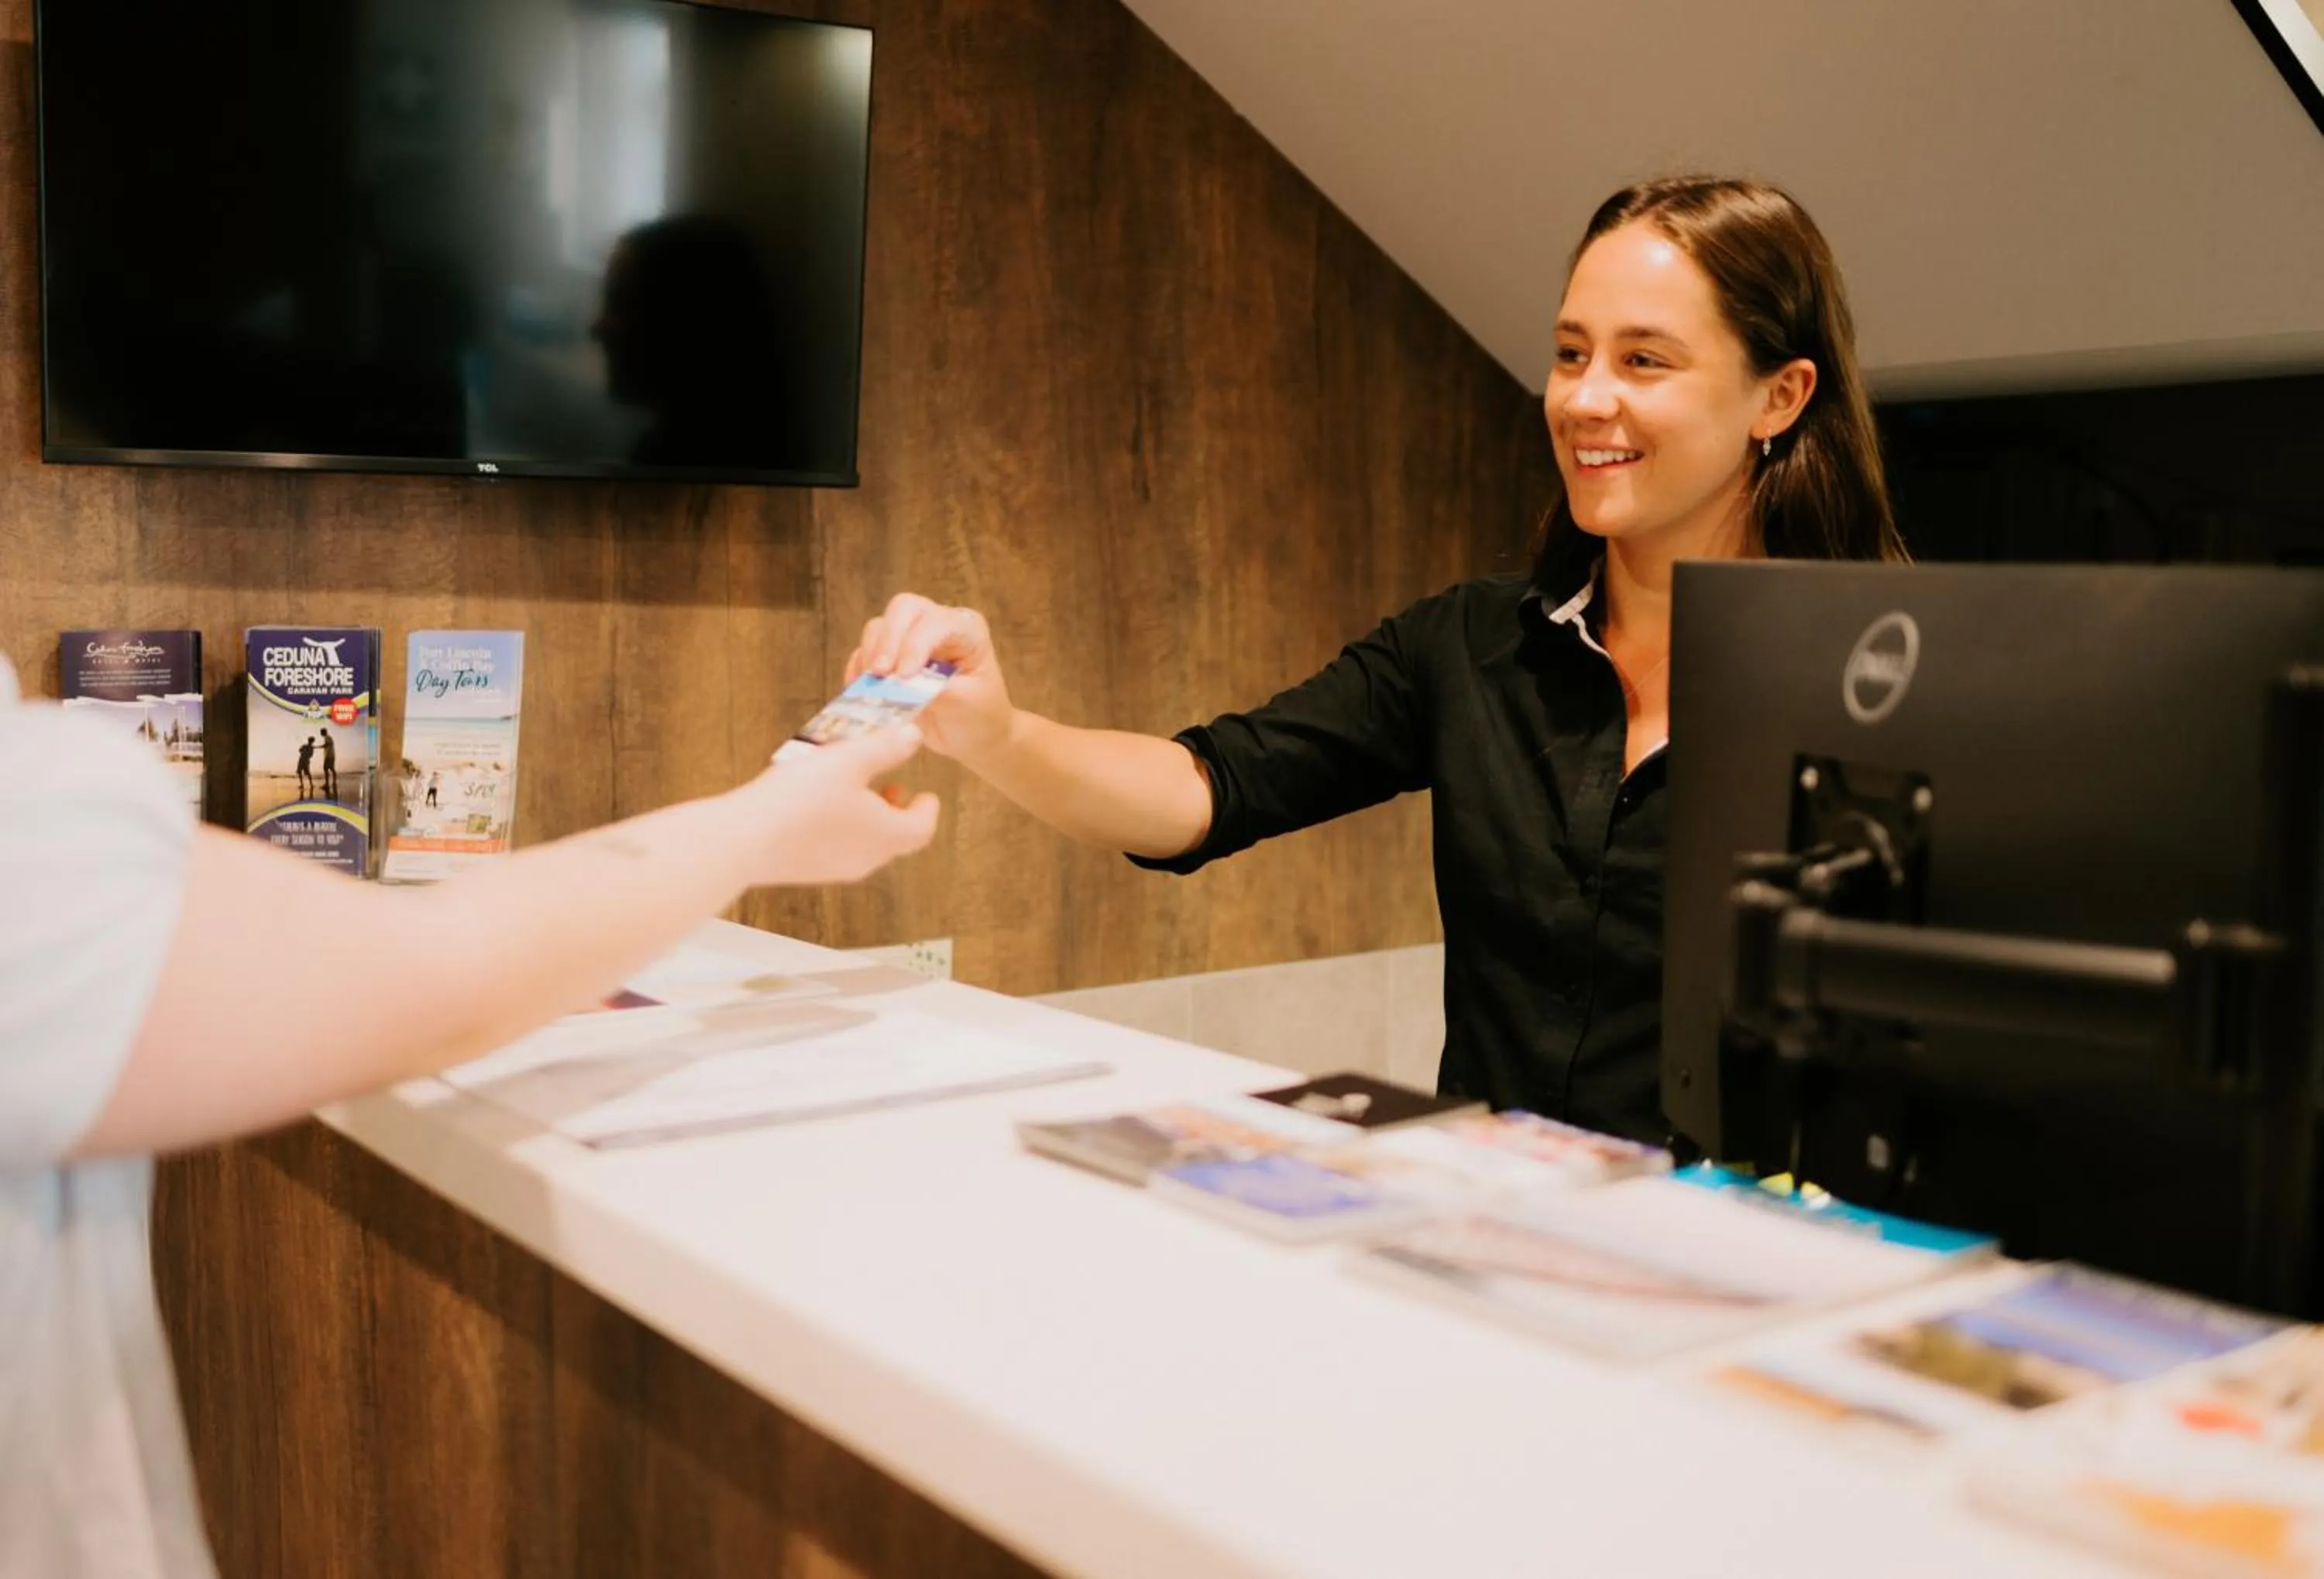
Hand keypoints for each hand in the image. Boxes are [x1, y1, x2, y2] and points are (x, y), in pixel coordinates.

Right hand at [740, 726, 939, 884]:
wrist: (744, 840)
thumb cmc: (800, 799)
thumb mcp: (849, 760)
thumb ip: (885, 747)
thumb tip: (912, 737)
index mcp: (886, 835)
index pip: (922, 829)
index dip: (927, 810)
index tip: (926, 795)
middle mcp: (865, 859)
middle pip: (895, 838)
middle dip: (895, 810)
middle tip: (889, 786)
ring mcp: (834, 869)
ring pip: (864, 843)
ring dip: (866, 817)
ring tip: (851, 789)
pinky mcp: (806, 870)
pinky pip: (835, 848)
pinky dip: (839, 827)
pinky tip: (817, 804)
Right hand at [847, 593, 1013, 762]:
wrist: (974, 737)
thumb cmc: (980, 716)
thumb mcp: (966, 704)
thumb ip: (934, 688)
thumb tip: (900, 682)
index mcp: (967, 629)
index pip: (937, 622)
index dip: (915, 646)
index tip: (902, 677)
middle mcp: (938, 624)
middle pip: (904, 608)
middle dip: (887, 640)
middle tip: (878, 675)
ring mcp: (912, 636)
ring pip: (879, 626)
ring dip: (870, 655)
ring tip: (870, 688)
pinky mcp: (891, 655)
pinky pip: (865, 650)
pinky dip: (858, 668)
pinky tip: (858, 691)